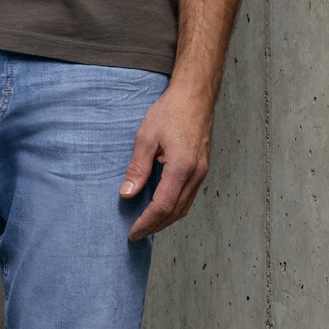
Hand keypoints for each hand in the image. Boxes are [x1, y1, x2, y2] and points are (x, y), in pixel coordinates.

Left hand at [120, 84, 212, 240]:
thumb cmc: (171, 110)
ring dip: (165, 220)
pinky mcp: (201, 169)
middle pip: (175, 212)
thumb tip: (127, 194)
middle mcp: (195, 174)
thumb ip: (137, 168)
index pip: (163, 206)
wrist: (196, 94)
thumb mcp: (146, 137)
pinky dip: (174, 208)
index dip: (146, 222)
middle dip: (155, 226)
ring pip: (184, 207)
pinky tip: (161, 209)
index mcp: (181, 167)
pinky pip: (188, 196)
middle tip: (136, 234)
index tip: (132, 232)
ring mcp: (201, 172)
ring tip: (147, 226)